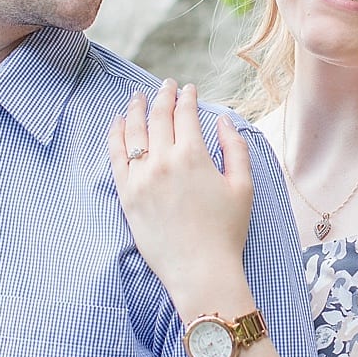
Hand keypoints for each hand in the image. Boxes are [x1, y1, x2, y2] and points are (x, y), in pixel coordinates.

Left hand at [108, 80, 255, 317]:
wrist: (200, 271)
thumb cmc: (226, 231)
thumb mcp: (242, 187)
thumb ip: (235, 148)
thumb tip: (224, 120)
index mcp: (193, 156)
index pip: (185, 114)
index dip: (187, 97)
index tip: (189, 89)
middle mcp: (163, 161)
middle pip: (158, 117)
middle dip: (163, 96)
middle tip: (165, 85)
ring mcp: (140, 178)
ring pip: (133, 132)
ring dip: (135, 109)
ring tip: (137, 96)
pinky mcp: (126, 195)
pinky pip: (116, 157)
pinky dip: (115, 135)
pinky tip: (117, 123)